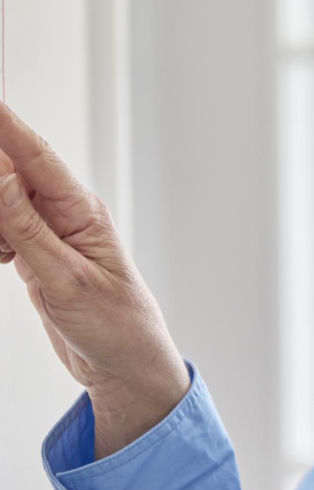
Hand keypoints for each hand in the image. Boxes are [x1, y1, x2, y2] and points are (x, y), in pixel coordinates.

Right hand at [0, 101, 188, 458]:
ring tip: (1, 250)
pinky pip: (4, 230)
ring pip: (4, 203)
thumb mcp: (63, 277)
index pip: (35, 156)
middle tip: (0, 230)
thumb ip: (26, 227)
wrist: (125, 363)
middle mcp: (67, 214)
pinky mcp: (38, 255)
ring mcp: (52, 234)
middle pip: (13, 174)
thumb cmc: (113, 323)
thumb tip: (0, 174)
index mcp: (82, 211)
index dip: (5, 125)